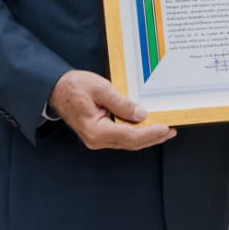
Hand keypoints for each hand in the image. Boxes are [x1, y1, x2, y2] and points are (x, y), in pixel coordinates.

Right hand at [48, 69, 175, 150]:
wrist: (56, 89)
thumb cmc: (75, 86)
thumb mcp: (101, 88)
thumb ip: (121, 103)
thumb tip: (141, 115)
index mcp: (96, 130)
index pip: (130, 136)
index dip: (150, 133)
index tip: (166, 128)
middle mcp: (97, 139)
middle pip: (131, 143)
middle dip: (153, 137)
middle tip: (171, 130)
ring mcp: (98, 139)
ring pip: (128, 142)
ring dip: (147, 137)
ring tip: (165, 130)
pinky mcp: (100, 134)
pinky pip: (122, 137)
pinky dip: (137, 133)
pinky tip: (148, 127)